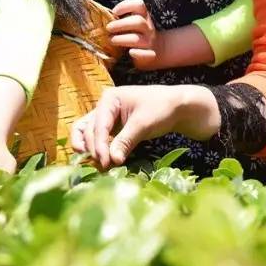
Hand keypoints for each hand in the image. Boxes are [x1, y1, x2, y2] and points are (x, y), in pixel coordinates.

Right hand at [70, 84, 220, 169]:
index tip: (106, 162)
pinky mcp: (112, 128)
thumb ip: (125, 141)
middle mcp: (103, 106)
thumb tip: (112, 161)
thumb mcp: (143, 124)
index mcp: (109, 99)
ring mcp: (106, 117)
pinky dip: (98, 149)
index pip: (98, 125)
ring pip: (88, 134)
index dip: (100, 145)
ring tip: (98, 165)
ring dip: (90, 149)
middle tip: (104, 167)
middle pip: (89, 130)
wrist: (177, 107)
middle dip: (95, 149)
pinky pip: (98, 138)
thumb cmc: (161, 109)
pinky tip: (103, 161)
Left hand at [107, 0, 160, 69]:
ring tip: (111, 40)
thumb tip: (99, 17)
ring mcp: (149, 41)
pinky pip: (146, 54)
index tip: (114, 13)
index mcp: (143, 16)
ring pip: (137, 39)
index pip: (139, 4)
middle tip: (108, 28)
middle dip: (120, 25)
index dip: (125, 6)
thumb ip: (120, 19)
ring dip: (121, 39)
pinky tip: (130, 52)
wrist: (157, 50)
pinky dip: (137, 53)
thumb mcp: (131, 23)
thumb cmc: (136, 34)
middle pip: (138, 21)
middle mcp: (147, 27)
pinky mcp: (150, 55)